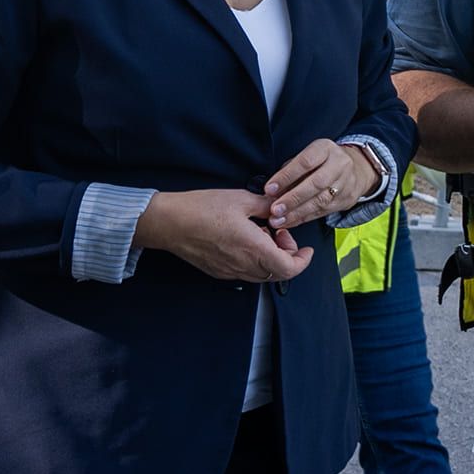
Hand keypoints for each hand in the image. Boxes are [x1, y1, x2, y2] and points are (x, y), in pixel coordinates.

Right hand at [134, 188, 312, 283]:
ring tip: (262, 234)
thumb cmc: (201, 208)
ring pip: (262, 274)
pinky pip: (246, 272)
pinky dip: (255, 260)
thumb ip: (266, 206)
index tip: (306, 248)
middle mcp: (243, 264)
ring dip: (271, 258)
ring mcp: (229, 271)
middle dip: (288, 255)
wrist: (167, 222)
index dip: (303, 261)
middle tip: (280, 233)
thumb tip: (280, 207)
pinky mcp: (218, 272)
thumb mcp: (240, 199)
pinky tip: (246, 240)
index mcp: (252, 247)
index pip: (289, 268)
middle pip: (278, 273)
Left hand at [263, 138, 380, 230]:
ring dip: (297, 212)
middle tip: (275, 209)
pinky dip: (303, 218)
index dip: (287, 176)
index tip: (270, 189)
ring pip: (320, 201)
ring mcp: (346, 183)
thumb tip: (272, 192)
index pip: (306, 163)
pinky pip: (323, 211)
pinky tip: (289, 222)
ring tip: (278, 219)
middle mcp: (340, 165)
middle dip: (293, 198)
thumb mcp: (307, 156)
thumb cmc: (321, 162)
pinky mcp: (347, 200)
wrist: (355, 169)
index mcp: (326, 149)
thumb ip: (290, 171)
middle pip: (316, 184)